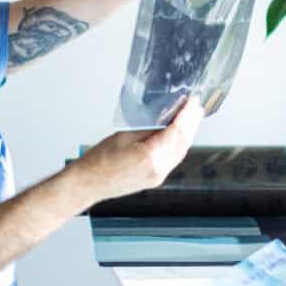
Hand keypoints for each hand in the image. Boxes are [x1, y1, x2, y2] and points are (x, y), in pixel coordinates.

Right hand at [76, 95, 204, 202]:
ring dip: (188, 134)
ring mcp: (158, 176)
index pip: (176, 132)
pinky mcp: (155, 179)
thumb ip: (149, 128)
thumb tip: (165, 118)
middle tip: (197, 107)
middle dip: (192, 123)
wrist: (88, 183)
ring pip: (180, 152)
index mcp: (150, 157)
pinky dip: (179, 145)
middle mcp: (158, 169)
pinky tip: (180, 136)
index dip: (187, 115)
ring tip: (192, 118)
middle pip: (183, 142)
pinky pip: (173, 160)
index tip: (192, 101)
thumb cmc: (99, 160)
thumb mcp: (124, 135)